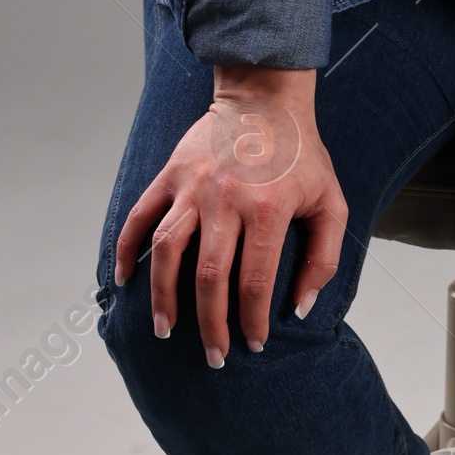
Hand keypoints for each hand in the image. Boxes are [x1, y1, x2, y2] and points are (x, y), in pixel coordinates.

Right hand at [112, 67, 347, 365]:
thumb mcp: (330, 200)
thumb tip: (301, 306)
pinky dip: (127, 247)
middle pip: (210, 276)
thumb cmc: (302, 154)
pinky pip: (141, 214)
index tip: (253, 344)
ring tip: (165, 329)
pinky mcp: (172, 172)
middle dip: (210, 325)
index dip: (253, 321)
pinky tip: (124, 278)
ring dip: (163, 296)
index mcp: (268, 208)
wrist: (267, 98)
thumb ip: (323, 256)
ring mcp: (195, 185)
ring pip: (168, 250)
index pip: (255, 282)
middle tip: (214, 356)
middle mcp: (227, 199)